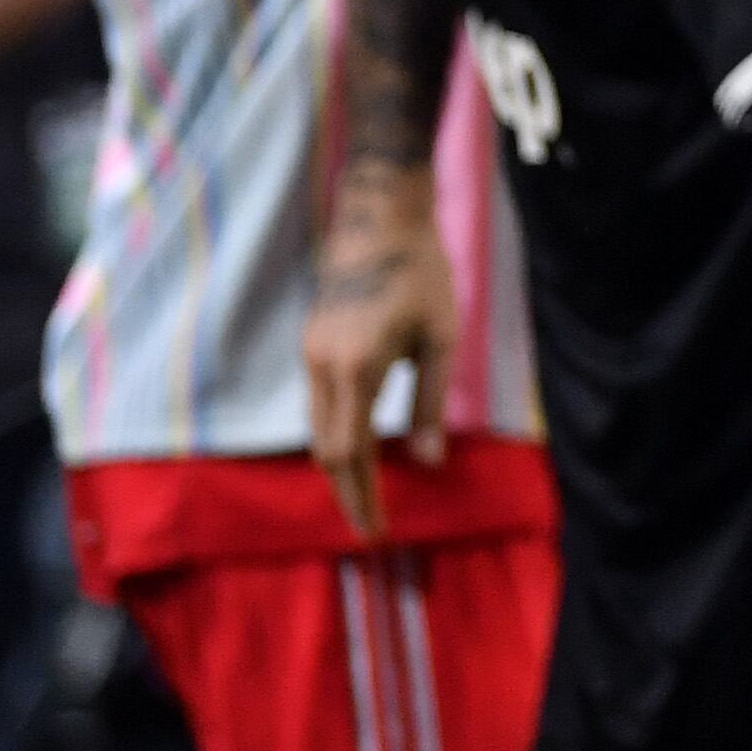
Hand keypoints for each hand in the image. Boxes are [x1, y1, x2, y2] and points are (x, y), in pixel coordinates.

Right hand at [303, 167, 455, 540]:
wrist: (379, 219)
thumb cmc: (422, 274)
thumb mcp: (441, 340)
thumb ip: (430, 404)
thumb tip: (427, 463)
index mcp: (355, 370)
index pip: (352, 453)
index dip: (363, 496)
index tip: (378, 531)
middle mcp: (322, 368)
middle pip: (327, 450)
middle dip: (349, 492)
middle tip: (372, 528)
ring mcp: (311, 355)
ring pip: (318, 428)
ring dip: (341, 466)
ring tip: (367, 497)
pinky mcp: (313, 343)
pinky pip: (318, 405)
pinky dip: (336, 434)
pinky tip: (358, 449)